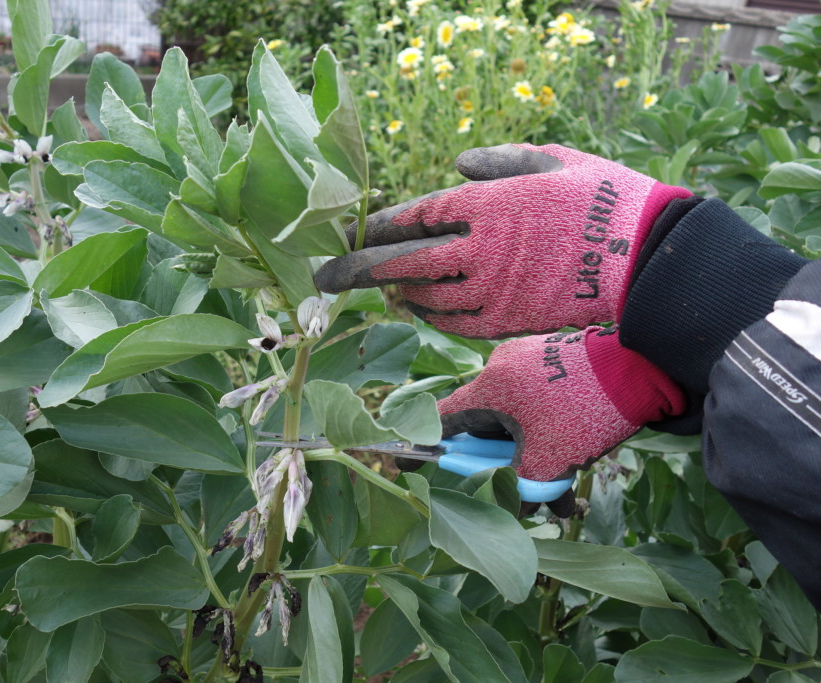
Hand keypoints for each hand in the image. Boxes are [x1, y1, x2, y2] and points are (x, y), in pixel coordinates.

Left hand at [315, 144, 690, 338]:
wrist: (647, 260)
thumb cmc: (603, 199)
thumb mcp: (553, 161)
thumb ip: (499, 162)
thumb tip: (457, 168)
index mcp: (484, 205)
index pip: (414, 217)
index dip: (379, 226)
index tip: (354, 231)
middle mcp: (477, 250)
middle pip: (402, 263)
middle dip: (356, 270)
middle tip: (324, 278)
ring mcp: (490, 290)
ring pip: (425, 296)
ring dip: (398, 291)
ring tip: (383, 287)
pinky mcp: (507, 321)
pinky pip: (454, 323)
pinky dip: (432, 315)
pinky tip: (420, 307)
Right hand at [438, 326, 684, 493]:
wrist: (641, 369)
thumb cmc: (583, 412)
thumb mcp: (548, 460)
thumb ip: (520, 488)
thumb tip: (513, 513)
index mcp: (490, 389)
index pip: (443, 419)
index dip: (428, 445)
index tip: (414, 461)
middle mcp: (502, 370)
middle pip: (486, 424)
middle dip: (499, 463)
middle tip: (514, 490)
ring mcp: (530, 363)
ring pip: (519, 420)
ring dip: (531, 456)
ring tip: (559, 494)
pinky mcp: (556, 363)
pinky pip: (540, 406)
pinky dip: (549, 436)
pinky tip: (575, 465)